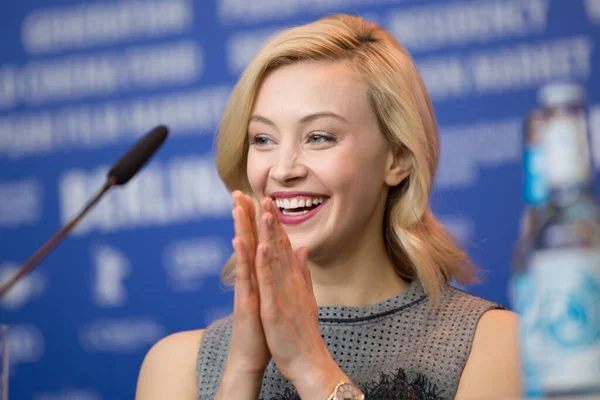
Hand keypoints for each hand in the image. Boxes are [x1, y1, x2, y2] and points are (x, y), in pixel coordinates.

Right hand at [225, 191, 270, 376]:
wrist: (253, 355)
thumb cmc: (263, 326)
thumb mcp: (272, 296)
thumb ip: (276, 274)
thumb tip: (284, 255)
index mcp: (258, 275)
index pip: (258, 241)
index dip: (257, 220)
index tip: (258, 196)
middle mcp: (249, 277)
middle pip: (246, 241)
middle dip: (242, 216)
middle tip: (238, 191)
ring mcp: (245, 288)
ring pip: (242, 254)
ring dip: (240, 229)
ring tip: (237, 207)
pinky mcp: (245, 300)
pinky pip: (244, 276)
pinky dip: (243, 258)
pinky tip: (241, 240)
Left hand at [255, 198, 348, 398]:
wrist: (310, 362)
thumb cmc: (303, 332)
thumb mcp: (304, 297)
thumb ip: (302, 272)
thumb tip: (303, 249)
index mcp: (293, 279)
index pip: (282, 246)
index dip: (274, 223)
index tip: (268, 202)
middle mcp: (289, 281)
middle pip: (277, 246)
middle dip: (269, 220)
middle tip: (262, 194)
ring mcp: (283, 293)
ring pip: (272, 258)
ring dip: (267, 232)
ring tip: (261, 208)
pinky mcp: (275, 308)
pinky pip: (268, 282)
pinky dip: (264, 262)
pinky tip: (259, 244)